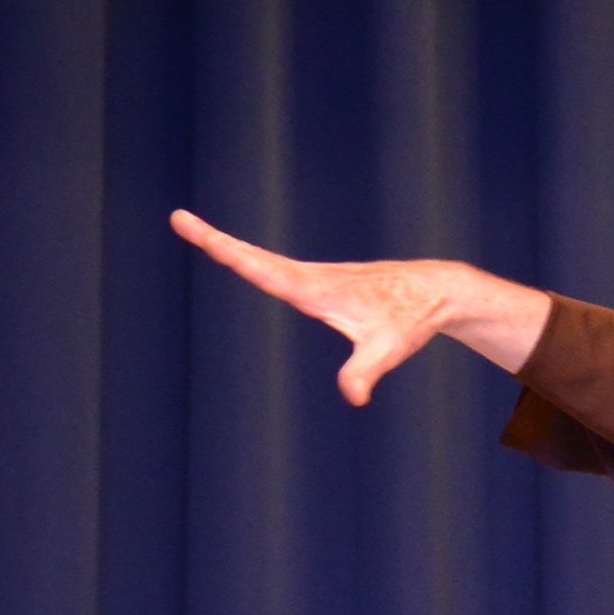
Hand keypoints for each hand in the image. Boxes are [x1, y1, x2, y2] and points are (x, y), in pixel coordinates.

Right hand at [170, 209, 549, 402]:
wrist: (435, 290)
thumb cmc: (410, 319)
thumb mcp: (388, 349)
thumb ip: (366, 370)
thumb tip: (353, 396)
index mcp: (315, 288)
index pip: (261, 269)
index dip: (227, 251)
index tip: (198, 231)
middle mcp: (311, 277)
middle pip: (253, 257)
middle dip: (215, 239)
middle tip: (178, 218)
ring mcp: (316, 277)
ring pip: (264, 260)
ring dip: (228, 246)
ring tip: (194, 229)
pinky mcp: (324, 282)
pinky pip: (278, 268)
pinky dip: (252, 259)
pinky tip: (242, 258)